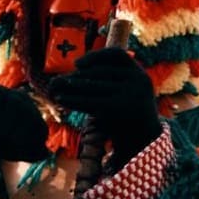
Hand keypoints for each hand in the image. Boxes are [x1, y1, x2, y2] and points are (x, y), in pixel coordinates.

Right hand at [0, 83, 48, 161]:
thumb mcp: (6, 149)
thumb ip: (26, 153)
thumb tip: (45, 154)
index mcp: (31, 116)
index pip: (40, 129)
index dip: (33, 143)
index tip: (19, 154)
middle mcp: (22, 102)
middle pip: (31, 117)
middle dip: (21, 135)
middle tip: (6, 146)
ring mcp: (6, 93)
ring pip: (15, 106)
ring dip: (7, 126)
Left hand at [48, 48, 160, 165]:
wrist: (144, 143)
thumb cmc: (128, 117)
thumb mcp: (127, 94)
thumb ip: (110, 81)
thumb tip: (74, 71)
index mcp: (141, 75)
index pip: (118, 55)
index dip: (96, 56)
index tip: (76, 64)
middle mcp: (139, 81)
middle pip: (100, 72)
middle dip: (77, 76)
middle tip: (57, 80)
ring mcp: (130, 94)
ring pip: (93, 85)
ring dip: (70, 86)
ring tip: (55, 88)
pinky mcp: (119, 108)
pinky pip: (90, 101)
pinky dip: (73, 99)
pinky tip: (61, 99)